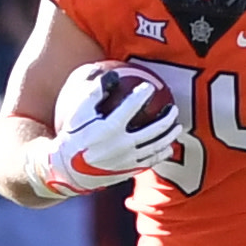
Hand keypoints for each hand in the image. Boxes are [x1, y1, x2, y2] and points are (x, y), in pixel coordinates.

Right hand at [27, 79, 180, 196]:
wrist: (68, 170)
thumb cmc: (73, 136)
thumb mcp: (78, 112)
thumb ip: (94, 92)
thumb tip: (111, 75)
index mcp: (109, 128)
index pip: (132, 106)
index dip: (142, 94)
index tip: (149, 87)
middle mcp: (121, 144)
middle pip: (153, 129)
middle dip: (166, 118)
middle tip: (173, 108)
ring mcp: (127, 159)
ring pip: (155, 146)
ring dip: (169, 135)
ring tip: (177, 126)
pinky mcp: (128, 171)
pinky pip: (150, 161)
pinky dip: (162, 153)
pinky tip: (169, 147)